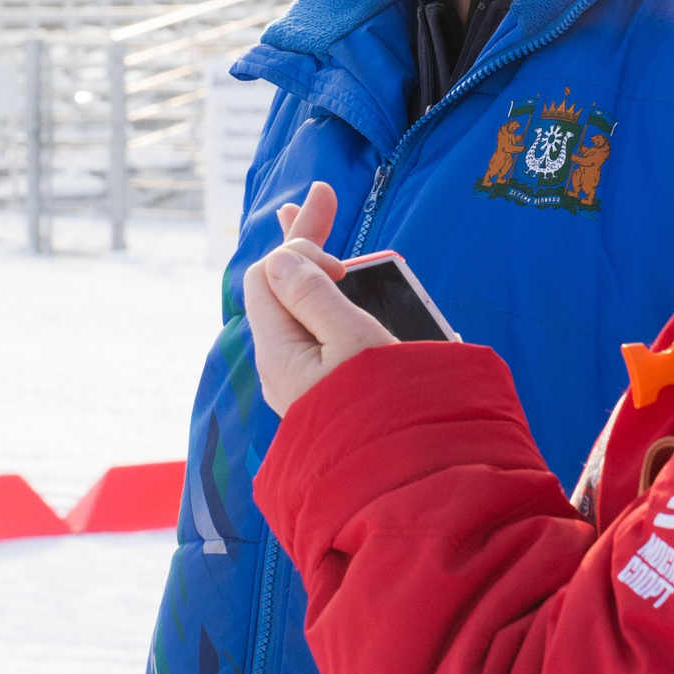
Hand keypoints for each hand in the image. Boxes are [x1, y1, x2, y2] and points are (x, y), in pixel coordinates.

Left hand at [244, 181, 397, 414]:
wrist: (404, 480)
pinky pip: (316, 329)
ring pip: (299, 307)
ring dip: (316, 266)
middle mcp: (283, 363)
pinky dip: (328, 297)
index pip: (269, 275)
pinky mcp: (326, 386)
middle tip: (324, 193)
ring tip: (322, 225)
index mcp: (281, 351)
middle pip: (281, 286)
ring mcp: (303, 376)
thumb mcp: (352, 344)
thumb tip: (280, 258)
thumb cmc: (384, 410)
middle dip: (306, 240)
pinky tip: (339, 281)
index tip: (346, 269)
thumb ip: (314, 297)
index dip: (302, 253)